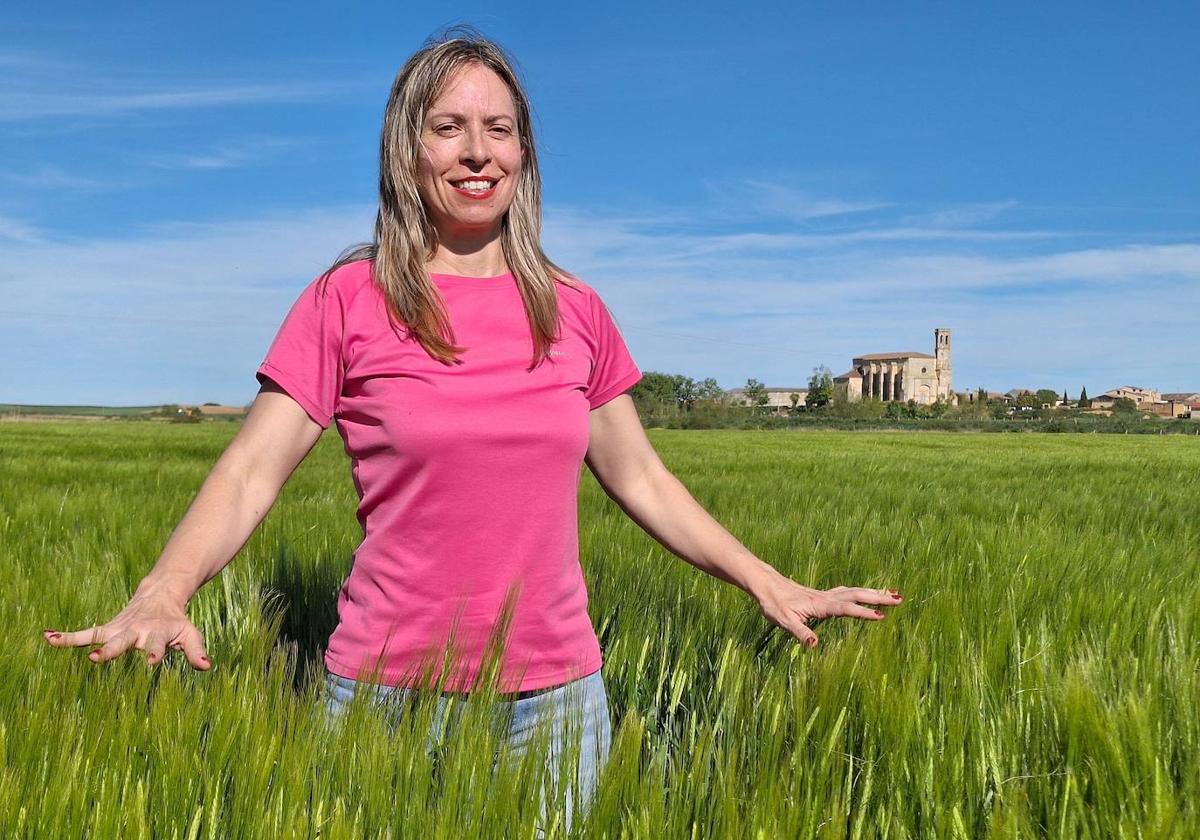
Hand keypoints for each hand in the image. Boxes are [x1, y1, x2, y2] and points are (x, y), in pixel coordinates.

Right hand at [42, 590, 210, 668]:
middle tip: (96, 658)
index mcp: (158, 633)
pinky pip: (85, 633)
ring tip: (57, 642)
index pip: (157, 644)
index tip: (152, 662)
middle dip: (110, 649)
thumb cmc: (176, 621)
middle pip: (122, 641)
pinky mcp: (107, 628)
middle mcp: (136, 630)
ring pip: (97, 634)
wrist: (162, 594)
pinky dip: (67, 636)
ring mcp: (119, 628)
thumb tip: (206, 666)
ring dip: (79, 639)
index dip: (155, 653)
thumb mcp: (190, 633)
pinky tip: (47, 637)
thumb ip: (196, 650)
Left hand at [753, 571, 902, 647]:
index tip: (882, 615)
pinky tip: (866, 593)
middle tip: (900, 599)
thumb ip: (800, 633)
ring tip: (893, 594)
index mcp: (820, 605)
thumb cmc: (773, 604)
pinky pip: (847, 591)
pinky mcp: (823, 595)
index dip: (863, 612)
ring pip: (854, 591)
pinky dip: (861, 592)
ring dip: (873, 592)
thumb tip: (814, 646)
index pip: (846, 608)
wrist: (765, 585)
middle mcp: (826, 597)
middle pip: (856, 595)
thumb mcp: (784, 621)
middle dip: (878, 597)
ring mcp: (825, 594)